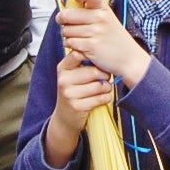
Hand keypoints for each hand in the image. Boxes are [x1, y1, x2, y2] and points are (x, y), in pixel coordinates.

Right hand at [44, 51, 113, 167]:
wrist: (65, 118)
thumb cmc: (74, 92)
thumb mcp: (72, 75)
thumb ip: (82, 63)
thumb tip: (101, 51)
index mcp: (63, 68)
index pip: (78, 54)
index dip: (92, 55)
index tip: (98, 61)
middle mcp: (64, 80)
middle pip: (94, 71)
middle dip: (105, 74)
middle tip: (105, 77)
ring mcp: (69, 94)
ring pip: (99, 85)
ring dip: (107, 88)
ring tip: (104, 88)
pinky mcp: (77, 106)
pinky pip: (101, 98)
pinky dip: (106, 98)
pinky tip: (102, 98)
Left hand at [57, 0, 150, 87]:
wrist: (129, 58)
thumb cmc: (115, 38)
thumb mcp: (107, 18)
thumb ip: (88, 9)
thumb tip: (64, 0)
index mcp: (103, 8)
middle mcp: (100, 18)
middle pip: (67, 14)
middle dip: (63, 20)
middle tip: (66, 24)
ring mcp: (96, 32)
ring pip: (66, 30)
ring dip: (68, 36)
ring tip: (78, 38)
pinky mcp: (91, 46)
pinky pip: (70, 43)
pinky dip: (72, 46)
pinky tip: (80, 47)